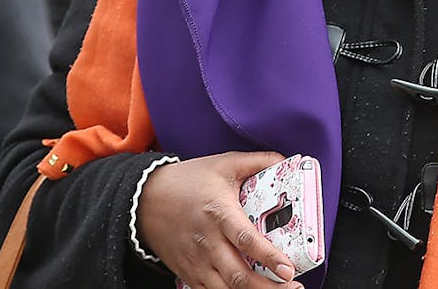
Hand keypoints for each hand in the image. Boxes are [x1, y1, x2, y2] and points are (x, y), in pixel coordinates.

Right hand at [137, 151, 304, 288]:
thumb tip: (288, 160)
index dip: (269, 257)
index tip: (288, 269)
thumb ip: (259, 161)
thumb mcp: (225, 163)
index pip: (246, 240)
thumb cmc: (187, 181)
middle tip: (293, 286)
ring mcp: (196, 262)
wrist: (144, 200)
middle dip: (267, 287)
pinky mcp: (188, 272)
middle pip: (238, 275)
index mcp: (220, 214)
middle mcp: (208, 243)